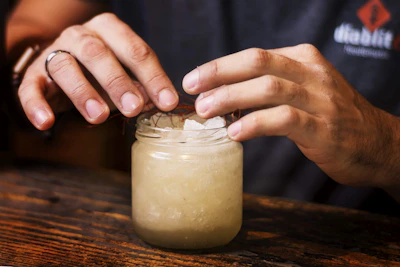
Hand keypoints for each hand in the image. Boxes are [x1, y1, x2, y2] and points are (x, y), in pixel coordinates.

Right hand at [19, 13, 178, 129]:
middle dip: (118, 82)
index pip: (135, 50)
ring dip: (82, 92)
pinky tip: (46, 122)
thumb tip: (159, 103)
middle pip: (98, 54)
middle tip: (133, 107)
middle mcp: (81, 36)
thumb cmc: (100, 72)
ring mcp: (55, 52)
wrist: (61, 66)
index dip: (153, 77)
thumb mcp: (124, 75)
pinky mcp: (33, 74)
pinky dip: (36, 104)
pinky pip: (31, 87)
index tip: (167, 102)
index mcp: (109, 31)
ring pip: (65, 66)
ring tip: (98, 117)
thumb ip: (140, 87)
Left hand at [182, 44, 399, 188]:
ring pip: (268, 88)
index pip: (253, 56)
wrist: (377, 142)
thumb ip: (271, 86)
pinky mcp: (323, 128)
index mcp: (303, 59)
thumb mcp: (304, 89)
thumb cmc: (330, 116)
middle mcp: (311, 73)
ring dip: (231, 98)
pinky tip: (235, 132)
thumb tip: (225, 94)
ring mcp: (319, 99)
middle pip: (257, 64)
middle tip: (193, 90)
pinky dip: (255, 124)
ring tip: (206, 111)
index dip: (220, 66)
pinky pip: (284, 120)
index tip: (194, 79)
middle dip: (219, 75)